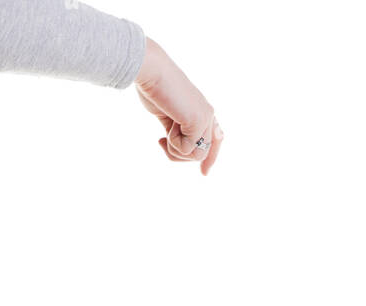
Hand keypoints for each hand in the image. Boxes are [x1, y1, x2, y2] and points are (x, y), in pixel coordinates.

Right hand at [135, 38, 222, 174]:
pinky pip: (187, 150)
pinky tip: (165, 129)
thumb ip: (178, 130)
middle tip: (161, 141)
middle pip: (202, 154)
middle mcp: (207, 113)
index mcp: (202, 109)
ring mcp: (205, 117)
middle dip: (180, 156)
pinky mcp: (199, 121)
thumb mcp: (168, 115)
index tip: (204, 174)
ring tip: (164, 133)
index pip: (215, 138)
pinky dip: (172, 144)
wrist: (150, 71)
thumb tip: (183, 149)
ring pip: (196, 156)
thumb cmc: (153, 88)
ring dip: (175, 151)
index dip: (211, 158)